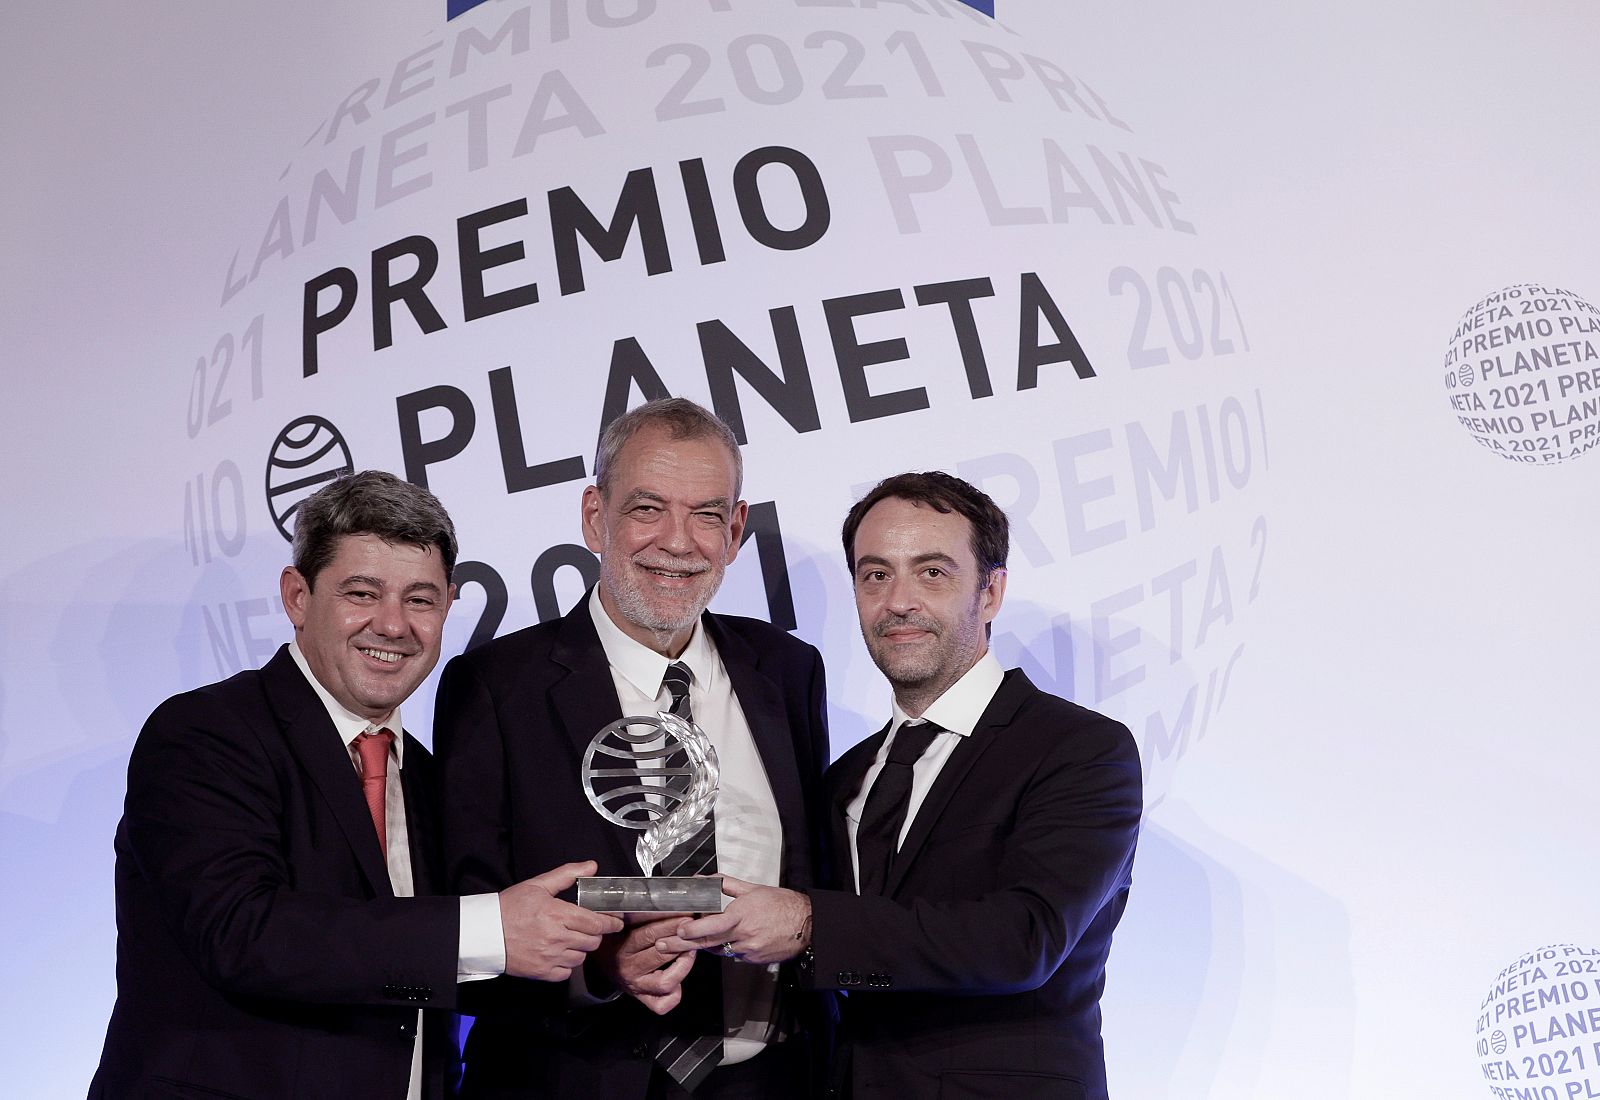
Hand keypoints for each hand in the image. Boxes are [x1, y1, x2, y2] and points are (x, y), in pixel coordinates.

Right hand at [499, 861, 623, 981]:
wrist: (485, 933)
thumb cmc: (510, 907)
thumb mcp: (537, 885)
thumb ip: (567, 874)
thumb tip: (591, 866)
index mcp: (558, 914)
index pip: (597, 923)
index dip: (610, 922)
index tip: (615, 921)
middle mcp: (557, 938)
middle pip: (593, 941)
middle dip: (595, 934)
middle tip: (588, 928)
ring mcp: (550, 957)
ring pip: (581, 957)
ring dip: (580, 948)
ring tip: (570, 938)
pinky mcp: (542, 973)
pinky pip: (567, 973)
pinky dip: (567, 964)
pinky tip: (559, 953)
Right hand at [592, 914, 697, 1014]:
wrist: (599, 961)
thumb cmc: (615, 937)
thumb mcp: (618, 922)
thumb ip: (635, 912)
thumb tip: (661, 896)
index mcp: (620, 946)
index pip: (647, 932)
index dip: (669, 920)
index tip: (685, 911)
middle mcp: (628, 967)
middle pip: (661, 952)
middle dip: (681, 937)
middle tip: (694, 925)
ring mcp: (636, 985)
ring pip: (666, 980)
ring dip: (683, 964)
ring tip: (691, 949)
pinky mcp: (642, 998)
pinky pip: (662, 1003)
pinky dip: (675, 994)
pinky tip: (679, 978)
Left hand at [655, 877, 809, 964]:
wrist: (806, 925)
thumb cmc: (781, 904)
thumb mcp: (752, 888)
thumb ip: (726, 884)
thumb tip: (705, 880)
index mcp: (742, 915)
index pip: (713, 925)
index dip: (694, 930)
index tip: (679, 930)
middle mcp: (743, 935)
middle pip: (707, 942)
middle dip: (681, 945)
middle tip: (663, 945)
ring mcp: (748, 950)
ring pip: (718, 949)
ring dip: (703, 945)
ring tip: (684, 941)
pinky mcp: (752, 959)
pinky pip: (732, 954)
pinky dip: (724, 947)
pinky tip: (725, 939)